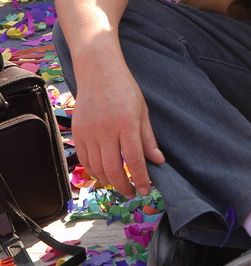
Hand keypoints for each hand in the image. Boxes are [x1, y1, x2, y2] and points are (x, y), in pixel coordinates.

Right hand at [71, 63, 164, 198]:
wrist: (98, 72)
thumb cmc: (124, 89)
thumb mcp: (142, 110)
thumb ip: (148, 138)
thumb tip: (158, 161)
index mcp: (126, 123)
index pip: (135, 160)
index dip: (141, 179)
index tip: (146, 190)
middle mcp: (106, 130)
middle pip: (114, 169)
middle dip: (124, 186)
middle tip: (132, 193)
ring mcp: (89, 132)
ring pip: (97, 169)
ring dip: (109, 182)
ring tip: (120, 185)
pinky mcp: (77, 133)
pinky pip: (85, 160)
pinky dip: (94, 172)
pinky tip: (104, 174)